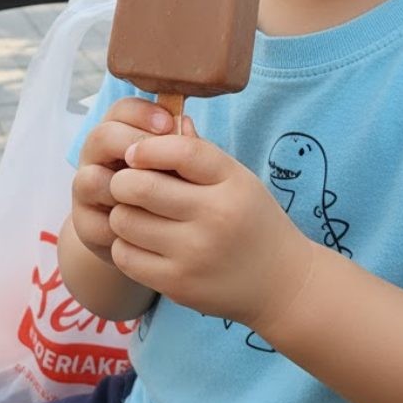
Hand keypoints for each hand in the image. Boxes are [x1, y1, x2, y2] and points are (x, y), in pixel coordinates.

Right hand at [70, 98, 174, 264]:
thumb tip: (185, 125)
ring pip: (91, 179)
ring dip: (125, 188)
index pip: (121, 109)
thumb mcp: (174, 164)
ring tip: (157, 198)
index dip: (142, 112)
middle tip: (162, 159)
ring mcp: (84, 190)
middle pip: (102, 136)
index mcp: (117, 133)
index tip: (168, 124)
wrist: (142, 236)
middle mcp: (95, 157)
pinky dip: (123, 225)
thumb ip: (179, 144)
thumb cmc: (164, 188)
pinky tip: (148, 227)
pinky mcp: (83, 225)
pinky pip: (98, 221)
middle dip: (134, 143)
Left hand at [108, 121, 314, 335]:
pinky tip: (140, 241)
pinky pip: (125, 255)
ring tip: (134, 212)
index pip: (180, 151)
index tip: (134, 152)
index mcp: (232, 183)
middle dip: (123, 180)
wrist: (281, 283)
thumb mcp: (237, 178)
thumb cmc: (251, 219)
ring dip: (121, 212)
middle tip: (127, 183)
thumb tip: (164, 118)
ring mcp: (195, 254)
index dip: (147, 147)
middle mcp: (215, 217)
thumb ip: (198, 151)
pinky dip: (124, 244)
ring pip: (124, 220)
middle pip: (139, 186)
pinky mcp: (178, 284)